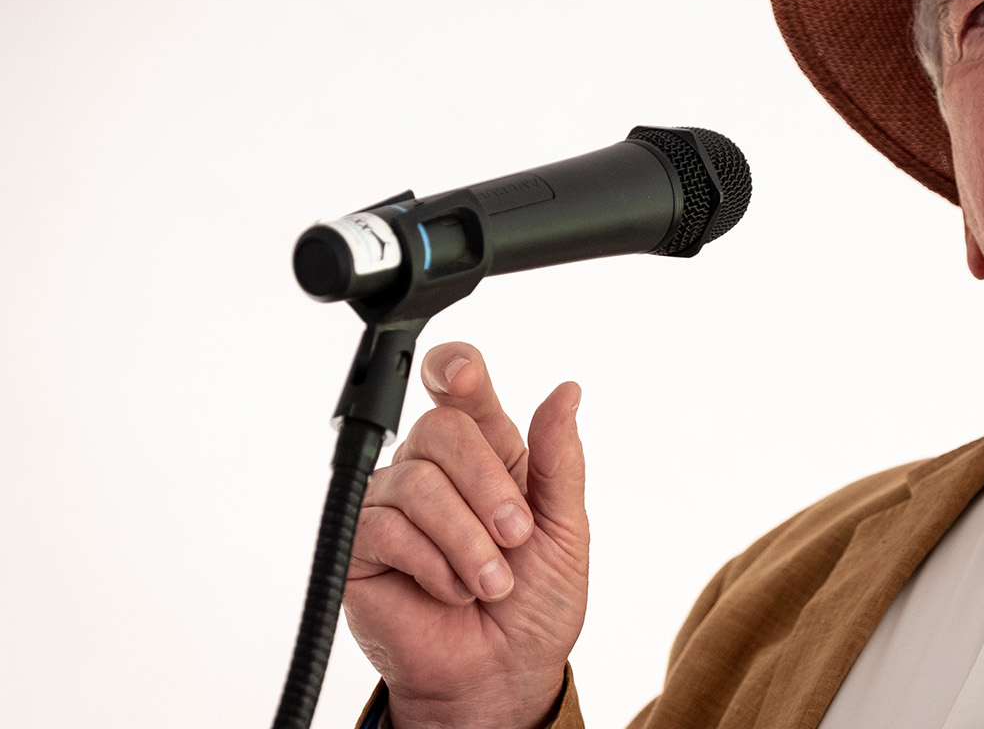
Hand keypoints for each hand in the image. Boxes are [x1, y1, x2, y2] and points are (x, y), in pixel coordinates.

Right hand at [341, 343, 587, 728]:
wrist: (504, 673)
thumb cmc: (536, 604)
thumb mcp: (566, 528)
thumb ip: (561, 459)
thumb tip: (567, 390)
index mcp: (488, 452)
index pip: (459, 389)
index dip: (454, 368)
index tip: (464, 375)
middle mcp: (435, 470)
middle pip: (441, 427)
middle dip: (488, 486)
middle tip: (517, 537)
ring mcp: (393, 504)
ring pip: (416, 481)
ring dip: (466, 539)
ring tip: (491, 583)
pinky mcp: (359, 546)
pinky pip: (385, 527)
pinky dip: (432, 563)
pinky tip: (450, 591)